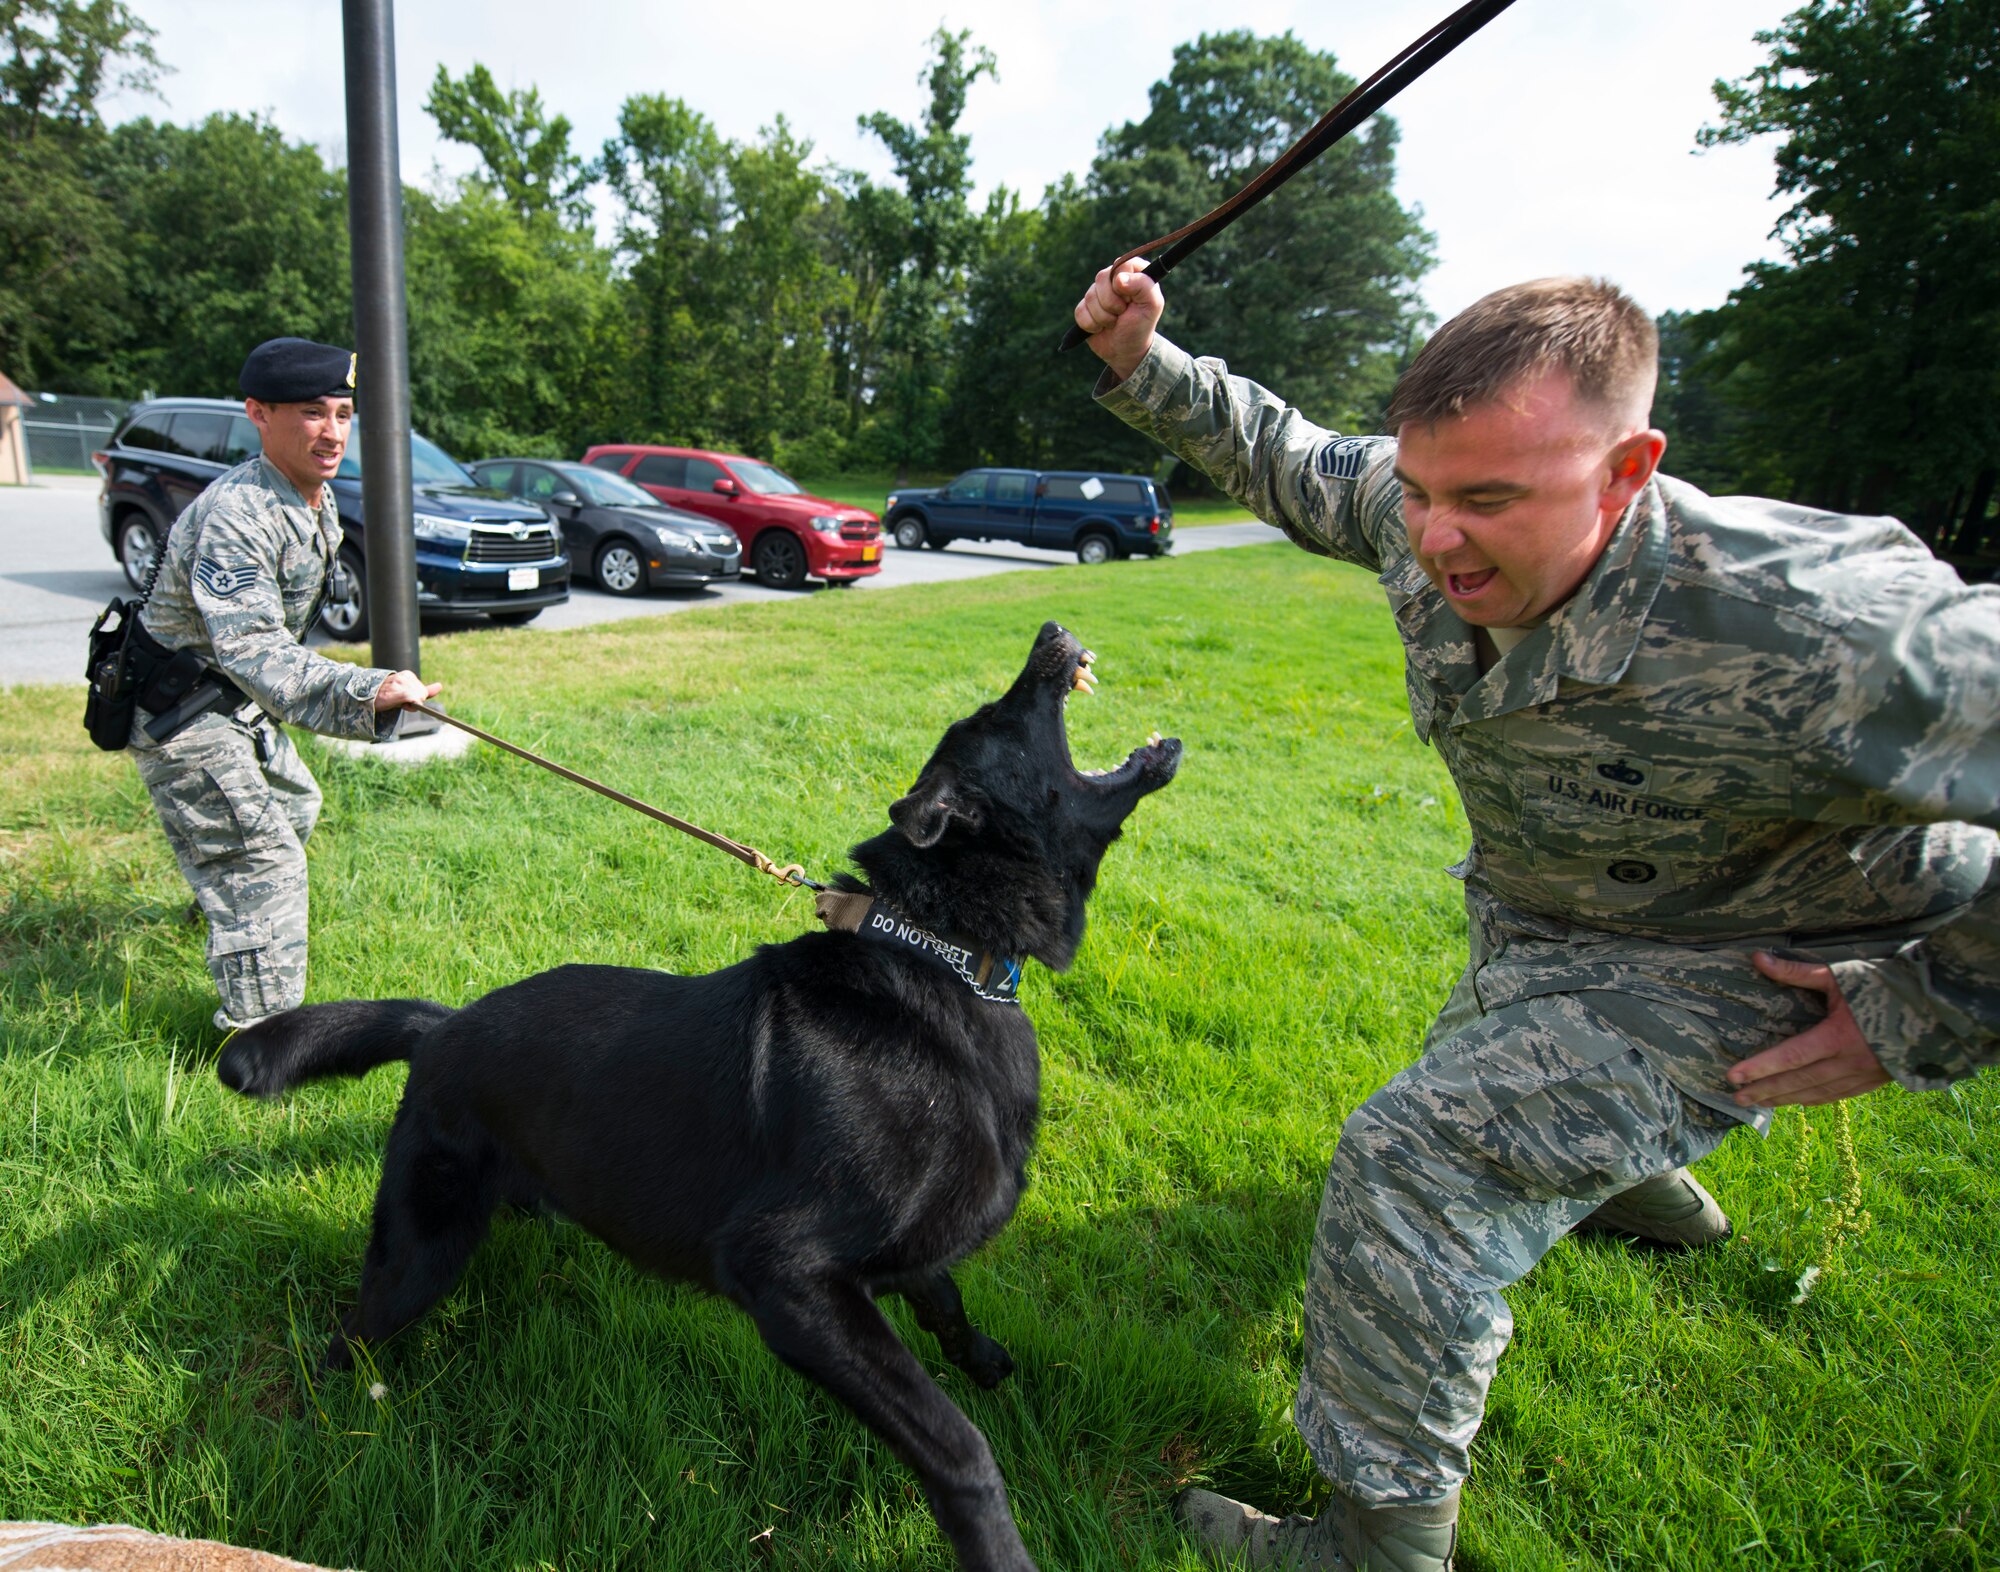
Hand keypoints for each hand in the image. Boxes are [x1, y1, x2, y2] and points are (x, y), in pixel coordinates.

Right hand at [373, 670, 441, 710]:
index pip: (423, 692)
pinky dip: (409, 705)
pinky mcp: (398, 690)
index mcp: (408, 675)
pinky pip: (414, 700)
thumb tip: (440, 686)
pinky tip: (398, 703)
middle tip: (398, 701)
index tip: (403, 699)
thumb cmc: (387, 696)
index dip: (415, 699)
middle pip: (423, 695)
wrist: (368, 698)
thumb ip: (425, 690)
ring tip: (395, 701)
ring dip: (409, 705)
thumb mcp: (407, 692)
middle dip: (414, 702)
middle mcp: (406, 676)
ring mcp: (401, 682)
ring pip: (419, 698)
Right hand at [1074, 259, 1164, 382]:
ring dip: (1103, 317)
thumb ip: (1143, 286)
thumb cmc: (1141, 326)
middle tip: (1122, 313)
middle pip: (1101, 277)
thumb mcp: (1152, 306)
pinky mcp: (1085, 307)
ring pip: (1090, 296)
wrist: (1126, 351)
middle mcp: (1114, 278)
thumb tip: (1118, 279)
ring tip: (1114, 323)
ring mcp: (1098, 292)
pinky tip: (1101, 328)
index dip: (1123, 283)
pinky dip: (1091, 324)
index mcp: (1134, 272)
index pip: (1122, 263)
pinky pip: (1080, 311)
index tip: (1129, 299)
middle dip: (1112, 303)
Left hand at [1727, 951, 1890, 1106]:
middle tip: (1736, 1097)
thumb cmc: (1884, 986)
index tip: (1733, 1076)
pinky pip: (1838, 1095)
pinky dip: (1815, 1099)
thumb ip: (1796, 972)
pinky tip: (1798, 1101)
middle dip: (1766, 1090)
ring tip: (1759, 1103)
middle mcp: (1849, 1062)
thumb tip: (1757, 958)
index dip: (1761, 1068)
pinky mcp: (1875, 1080)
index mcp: (1838, 1037)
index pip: (1791, 1057)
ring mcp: (1863, 1075)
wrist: (1936, 1009)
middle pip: (1799, 1081)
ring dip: (1786, 1099)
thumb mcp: (1839, 976)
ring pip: (1817, 1092)